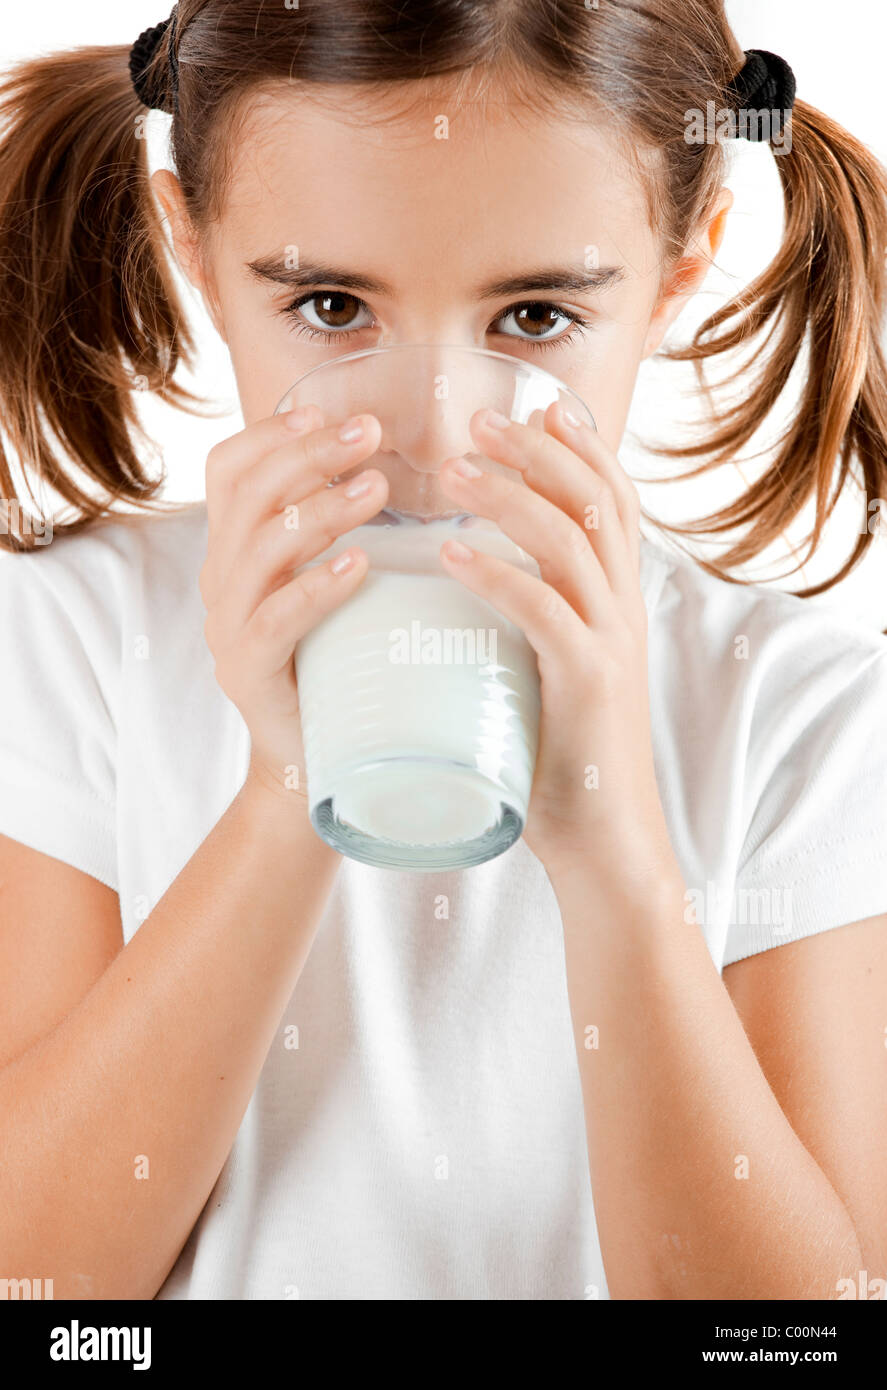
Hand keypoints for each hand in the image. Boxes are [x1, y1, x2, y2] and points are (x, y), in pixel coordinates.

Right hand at [199, 407, 387, 799]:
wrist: (318, 760)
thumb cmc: (339, 663)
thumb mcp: (334, 586)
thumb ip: (345, 533)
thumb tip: (404, 463)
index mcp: (237, 551)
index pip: (229, 470)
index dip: (270, 435)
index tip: (322, 408)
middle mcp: (222, 581)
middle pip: (249, 497)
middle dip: (308, 456)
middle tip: (370, 433)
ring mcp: (228, 628)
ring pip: (262, 549)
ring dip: (322, 509)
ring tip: (379, 488)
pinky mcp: (247, 672)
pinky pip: (277, 619)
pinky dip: (318, 586)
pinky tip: (360, 564)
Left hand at [437, 401, 674, 884]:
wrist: (604, 838)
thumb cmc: (563, 758)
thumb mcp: (554, 673)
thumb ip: (532, 625)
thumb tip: (473, 587)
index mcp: (618, 603)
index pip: (612, 502)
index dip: (580, 449)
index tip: (538, 408)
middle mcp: (623, 611)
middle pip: (595, 502)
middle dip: (540, 450)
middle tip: (480, 417)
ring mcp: (609, 644)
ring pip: (571, 543)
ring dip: (511, 495)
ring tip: (456, 468)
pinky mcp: (587, 683)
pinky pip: (543, 611)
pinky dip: (498, 573)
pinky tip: (452, 550)